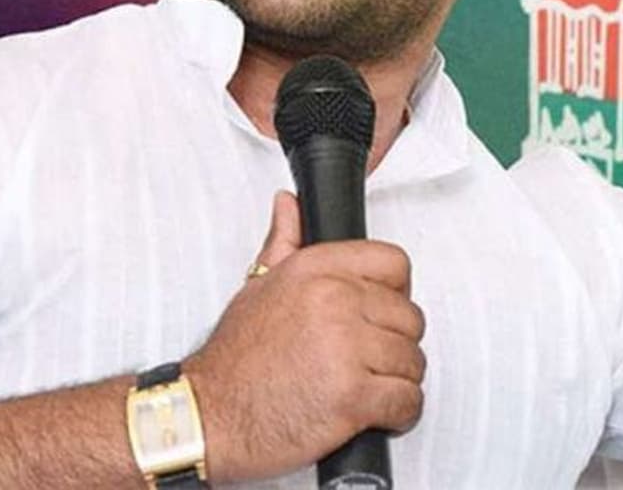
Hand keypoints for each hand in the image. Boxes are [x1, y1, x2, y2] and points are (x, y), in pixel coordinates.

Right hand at [184, 191, 425, 482]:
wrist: (210, 417)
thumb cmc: (234, 360)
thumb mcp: (256, 285)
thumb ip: (283, 241)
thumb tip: (289, 205)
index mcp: (316, 269)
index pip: (394, 264)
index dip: (395, 293)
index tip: (382, 313)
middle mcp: (334, 300)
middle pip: (409, 317)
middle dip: (394, 344)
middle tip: (367, 361)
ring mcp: (346, 347)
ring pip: (413, 360)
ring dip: (398, 380)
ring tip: (366, 387)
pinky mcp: (352, 395)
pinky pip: (408, 400)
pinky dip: (399, 413)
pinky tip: (375, 413)